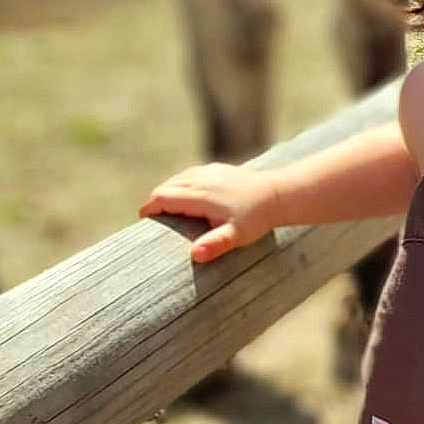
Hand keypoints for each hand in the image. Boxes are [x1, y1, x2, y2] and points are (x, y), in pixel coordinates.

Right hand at [140, 163, 281, 262]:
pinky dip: (183, 184)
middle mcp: (201, 179)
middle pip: (167, 186)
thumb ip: (215, 244)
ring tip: (168, 209)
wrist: (279, 194)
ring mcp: (210, 171)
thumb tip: (195, 255)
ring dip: (170, 191)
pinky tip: (189, 197)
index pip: (162, 197)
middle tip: (154, 218)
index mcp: (200, 195)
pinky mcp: (219, 168)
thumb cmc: (256, 218)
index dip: (150, 207)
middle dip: (157, 201)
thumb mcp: (236, 236)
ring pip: (178, 178)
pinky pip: (191, 174)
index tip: (145, 220)